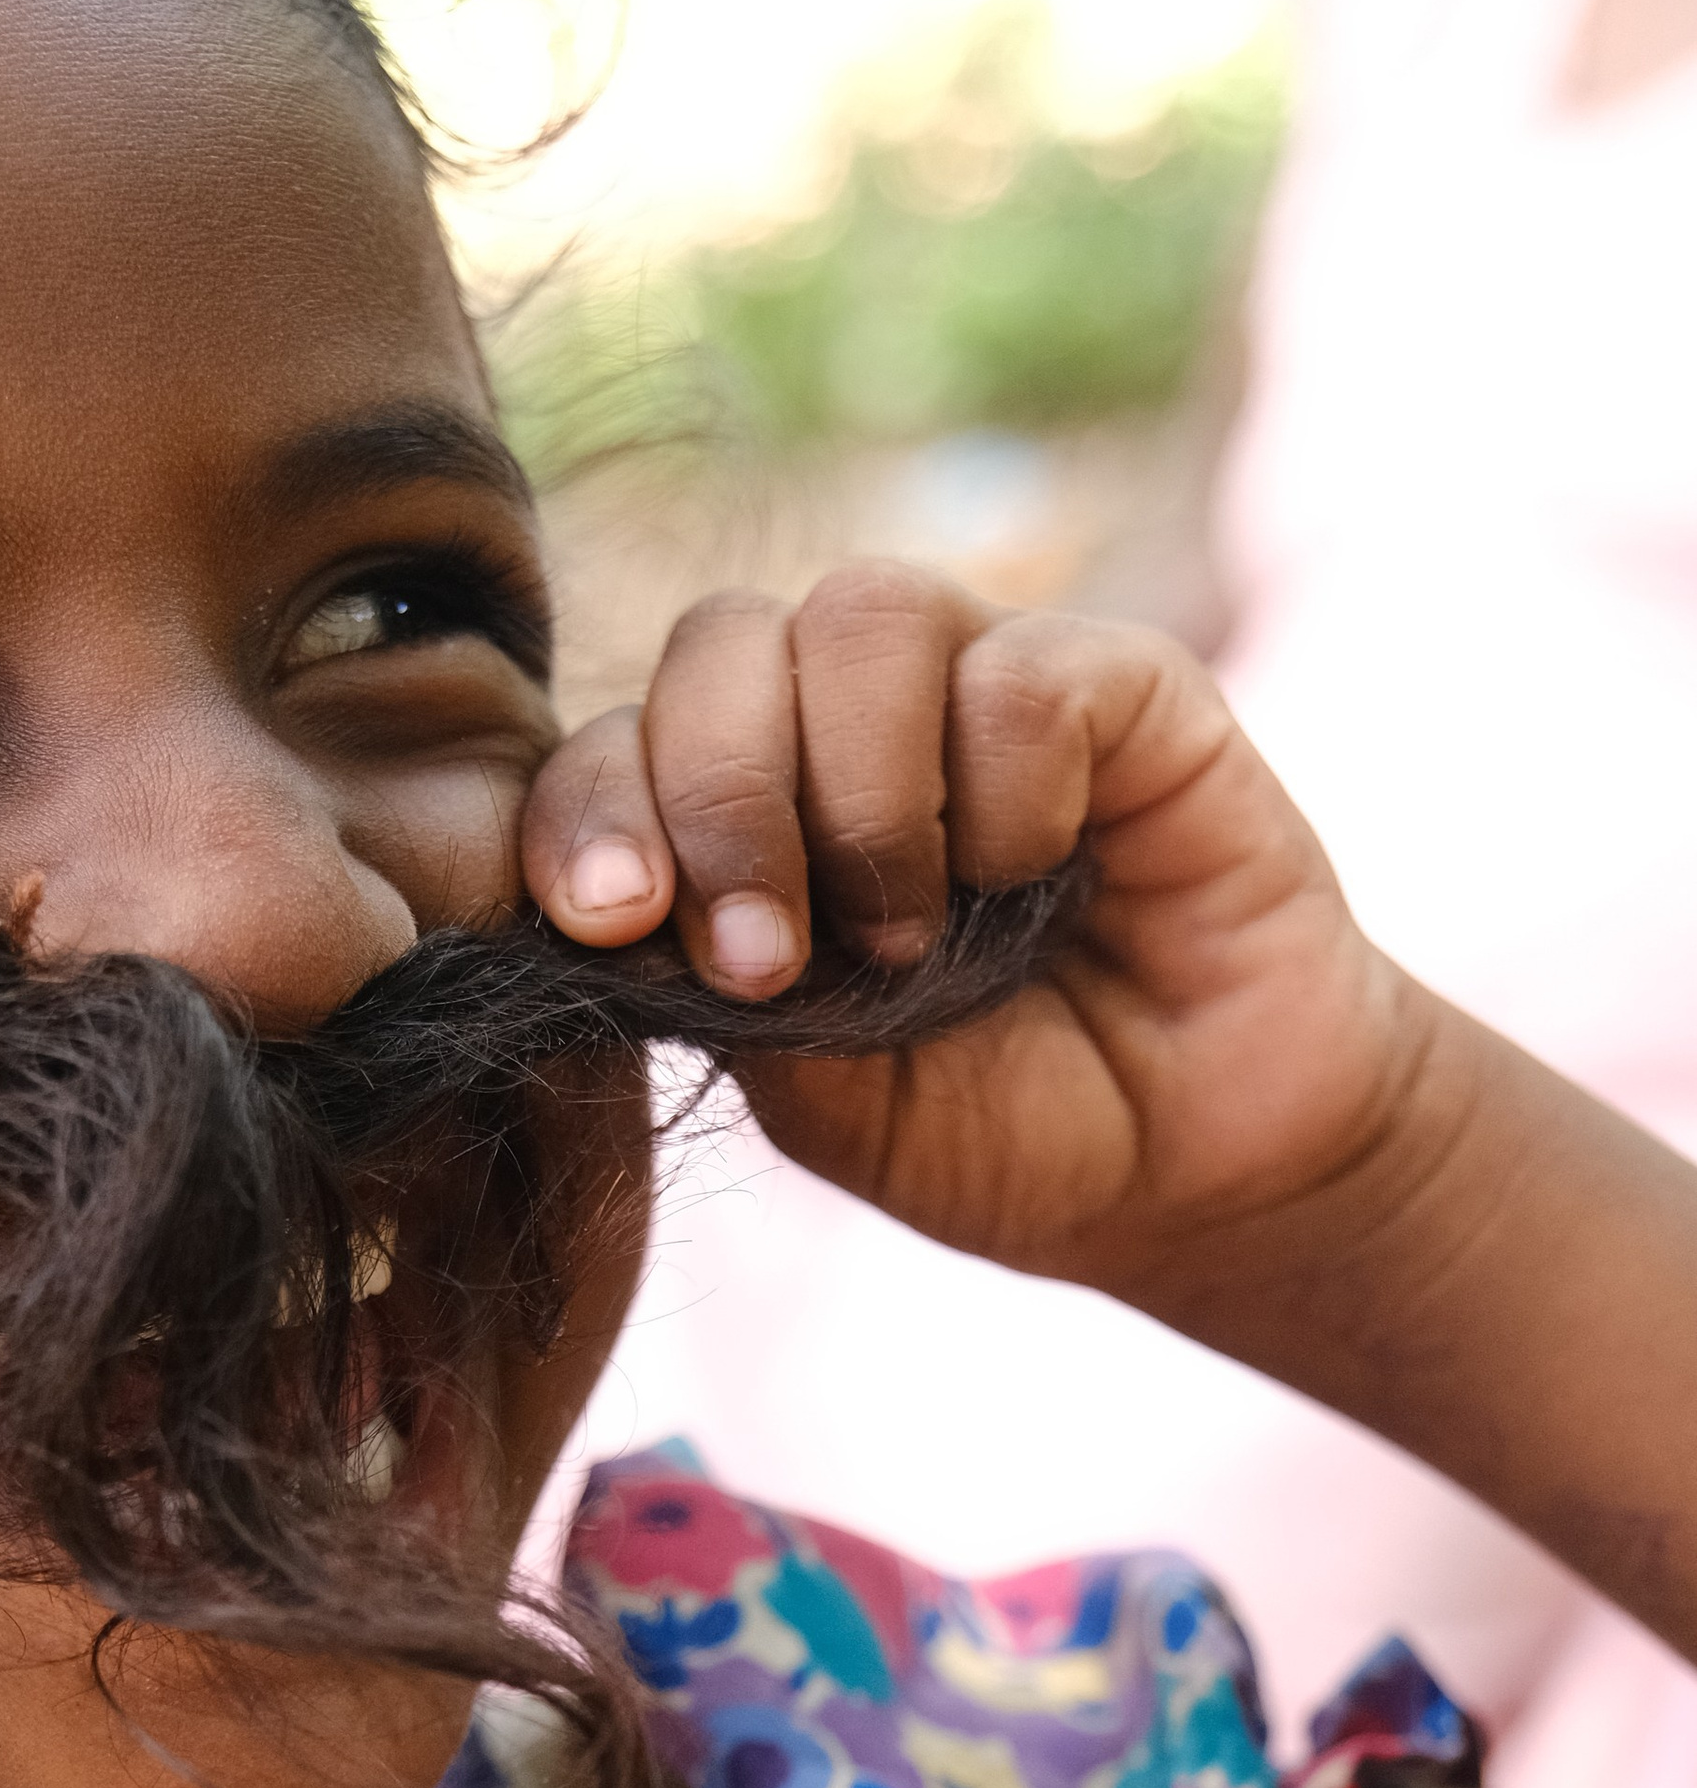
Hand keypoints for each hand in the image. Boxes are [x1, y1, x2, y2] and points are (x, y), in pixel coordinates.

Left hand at [521, 561, 1420, 1303]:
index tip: (613, 920)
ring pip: (864, 614)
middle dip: (716, 801)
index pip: (619, 741)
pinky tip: (1040, 873)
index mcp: (750, 809)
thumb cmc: (1003, 1130)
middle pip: (722, 642)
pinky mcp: (1126, 686)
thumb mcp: (823, 1099)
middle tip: (768, 958)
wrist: (1197, 1173)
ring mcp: (984, 684)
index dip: (591, 811)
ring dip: (860, 793)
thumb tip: (608, 907)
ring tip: (909, 934)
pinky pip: (1021, 671)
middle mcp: (852, 719)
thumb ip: (716, 993)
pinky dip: (1007, 788)